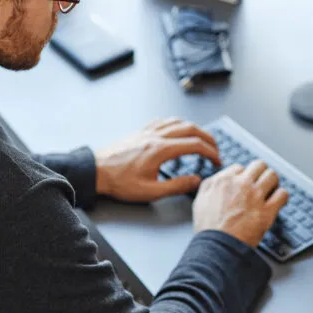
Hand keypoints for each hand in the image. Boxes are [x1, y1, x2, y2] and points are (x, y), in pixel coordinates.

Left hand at [95, 118, 221, 202]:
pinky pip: (163, 121)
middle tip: (215, 148)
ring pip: (177, 121)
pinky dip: (176, 123)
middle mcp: (156, 136)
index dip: (210, 152)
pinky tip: (177, 129)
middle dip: (207, 138)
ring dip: (194, 128)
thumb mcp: (150, 191)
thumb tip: (196, 180)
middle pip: (190, 128)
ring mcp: (147, 131)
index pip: (194, 145)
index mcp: (161, 150)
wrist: (96, 171)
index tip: (217, 160)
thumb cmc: (119, 182)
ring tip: (201, 138)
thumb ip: (176, 186)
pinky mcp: (140, 132)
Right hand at [192, 160, 288, 246]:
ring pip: (272, 176)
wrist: (217, 247)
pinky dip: (282, 197)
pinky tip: (278, 201)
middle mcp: (241, 184)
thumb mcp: (200, 201)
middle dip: (261, 173)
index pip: (240, 168)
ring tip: (272, 190)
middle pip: (259, 166)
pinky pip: (283, 194)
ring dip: (273, 182)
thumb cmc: (208, 229)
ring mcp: (255, 196)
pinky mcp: (267, 211)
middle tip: (262, 182)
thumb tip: (217, 180)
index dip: (244, 176)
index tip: (246, 183)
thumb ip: (209, 186)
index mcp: (223, 181)